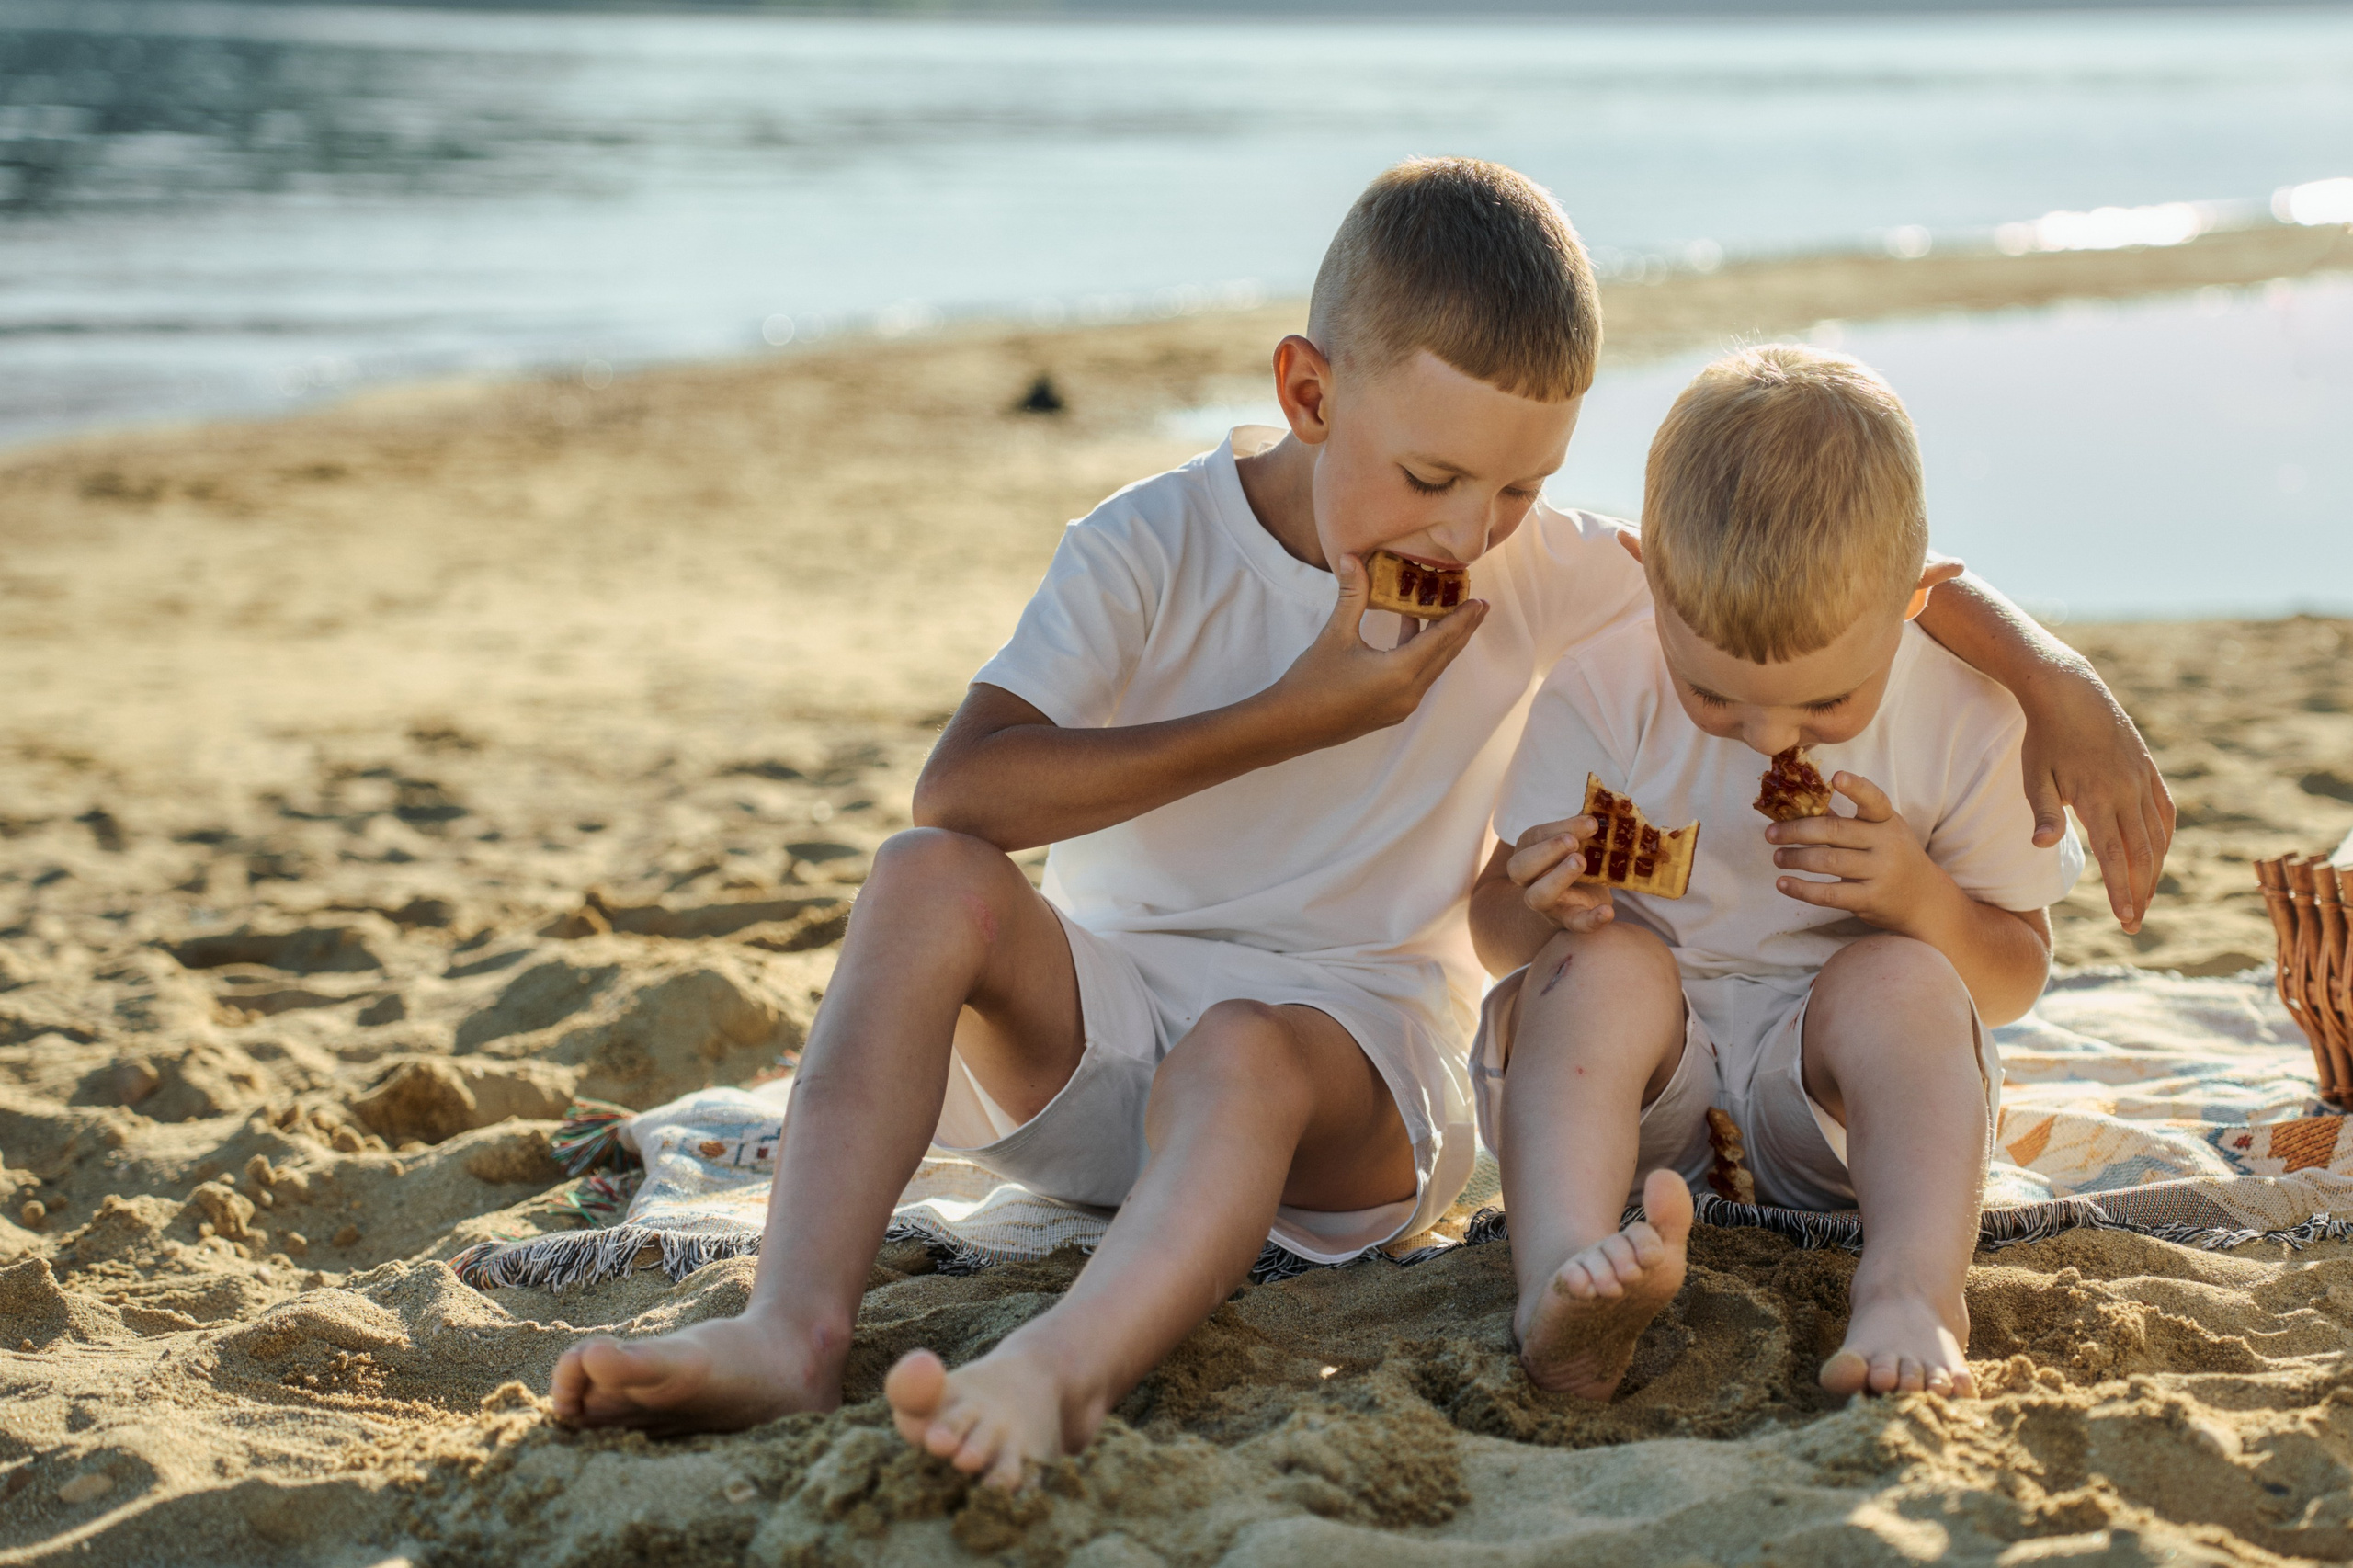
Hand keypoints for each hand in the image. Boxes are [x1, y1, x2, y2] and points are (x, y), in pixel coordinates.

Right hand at [1260, 552, 1488, 748]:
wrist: (1290, 726)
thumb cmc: (1311, 681)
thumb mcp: (1335, 634)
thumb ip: (1351, 595)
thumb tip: (1352, 557)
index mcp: (1400, 672)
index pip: (1441, 639)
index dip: (1462, 618)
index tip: (1480, 600)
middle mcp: (1409, 693)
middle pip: (1444, 655)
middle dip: (1461, 629)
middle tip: (1479, 605)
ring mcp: (1402, 706)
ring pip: (1432, 668)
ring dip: (1442, 642)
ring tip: (1451, 616)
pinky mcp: (1391, 711)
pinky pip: (1418, 678)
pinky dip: (1423, 656)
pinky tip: (1413, 635)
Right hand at [1505, 815, 1614, 934]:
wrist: (1583, 897)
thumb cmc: (1577, 859)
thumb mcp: (1579, 840)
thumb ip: (1586, 826)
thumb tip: (1607, 804)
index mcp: (1529, 852)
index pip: (1534, 837)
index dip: (1558, 828)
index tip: (1590, 821)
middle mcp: (1530, 879)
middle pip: (1520, 868)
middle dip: (1546, 852)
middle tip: (1573, 843)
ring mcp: (1547, 903)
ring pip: (1537, 897)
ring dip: (1557, 878)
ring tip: (1581, 862)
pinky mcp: (1568, 921)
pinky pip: (1574, 924)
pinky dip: (1591, 920)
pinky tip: (1608, 911)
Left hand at [1766, 772, 1959, 937]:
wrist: (1923, 900)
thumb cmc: (1892, 857)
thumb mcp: (1879, 832)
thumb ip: (1845, 819)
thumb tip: (1799, 804)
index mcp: (1887, 820)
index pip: (1874, 800)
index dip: (1856, 788)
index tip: (1836, 777)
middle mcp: (1887, 844)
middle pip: (1834, 832)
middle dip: (1796, 831)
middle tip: (1770, 834)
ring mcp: (1880, 872)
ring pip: (1827, 862)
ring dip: (1795, 859)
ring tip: (1777, 857)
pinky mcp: (1870, 899)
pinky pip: (1829, 894)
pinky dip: (1801, 889)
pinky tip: (1783, 884)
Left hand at [2018, 672, 2172, 932]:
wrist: (2069, 692)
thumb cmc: (2043, 738)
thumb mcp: (2034, 775)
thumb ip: (2043, 812)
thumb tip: (2042, 846)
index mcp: (2098, 798)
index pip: (2116, 857)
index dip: (2122, 891)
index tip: (2127, 920)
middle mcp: (2128, 792)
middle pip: (2142, 854)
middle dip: (2140, 892)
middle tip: (2134, 924)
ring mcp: (2142, 780)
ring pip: (2157, 836)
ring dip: (2154, 871)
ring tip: (2144, 899)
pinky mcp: (2148, 770)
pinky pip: (2165, 812)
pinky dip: (2164, 839)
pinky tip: (2158, 857)